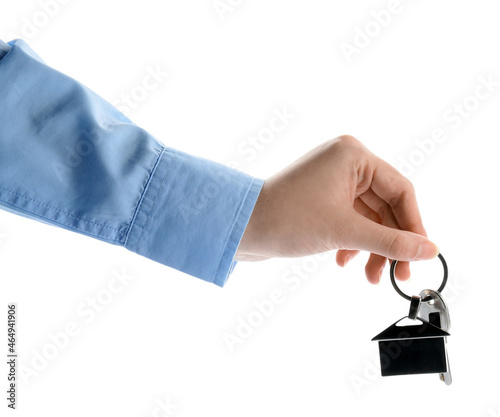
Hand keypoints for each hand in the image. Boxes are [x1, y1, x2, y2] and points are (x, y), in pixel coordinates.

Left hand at [235, 135, 438, 283]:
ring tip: (371, 277)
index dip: (414, 226)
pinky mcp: (322, 198)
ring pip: (368, 217)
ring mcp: (332, 180)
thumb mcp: (345, 232)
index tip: (422, 256)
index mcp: (353, 155)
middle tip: (398, 276)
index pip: (401, 190)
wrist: (240, 228)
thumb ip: (391, 242)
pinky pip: (350, 220)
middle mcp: (345, 162)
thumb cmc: (286, 219)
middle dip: (390, 244)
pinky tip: (344, 262)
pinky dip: (352, 242)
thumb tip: (429, 250)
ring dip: (371, 248)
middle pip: (385, 206)